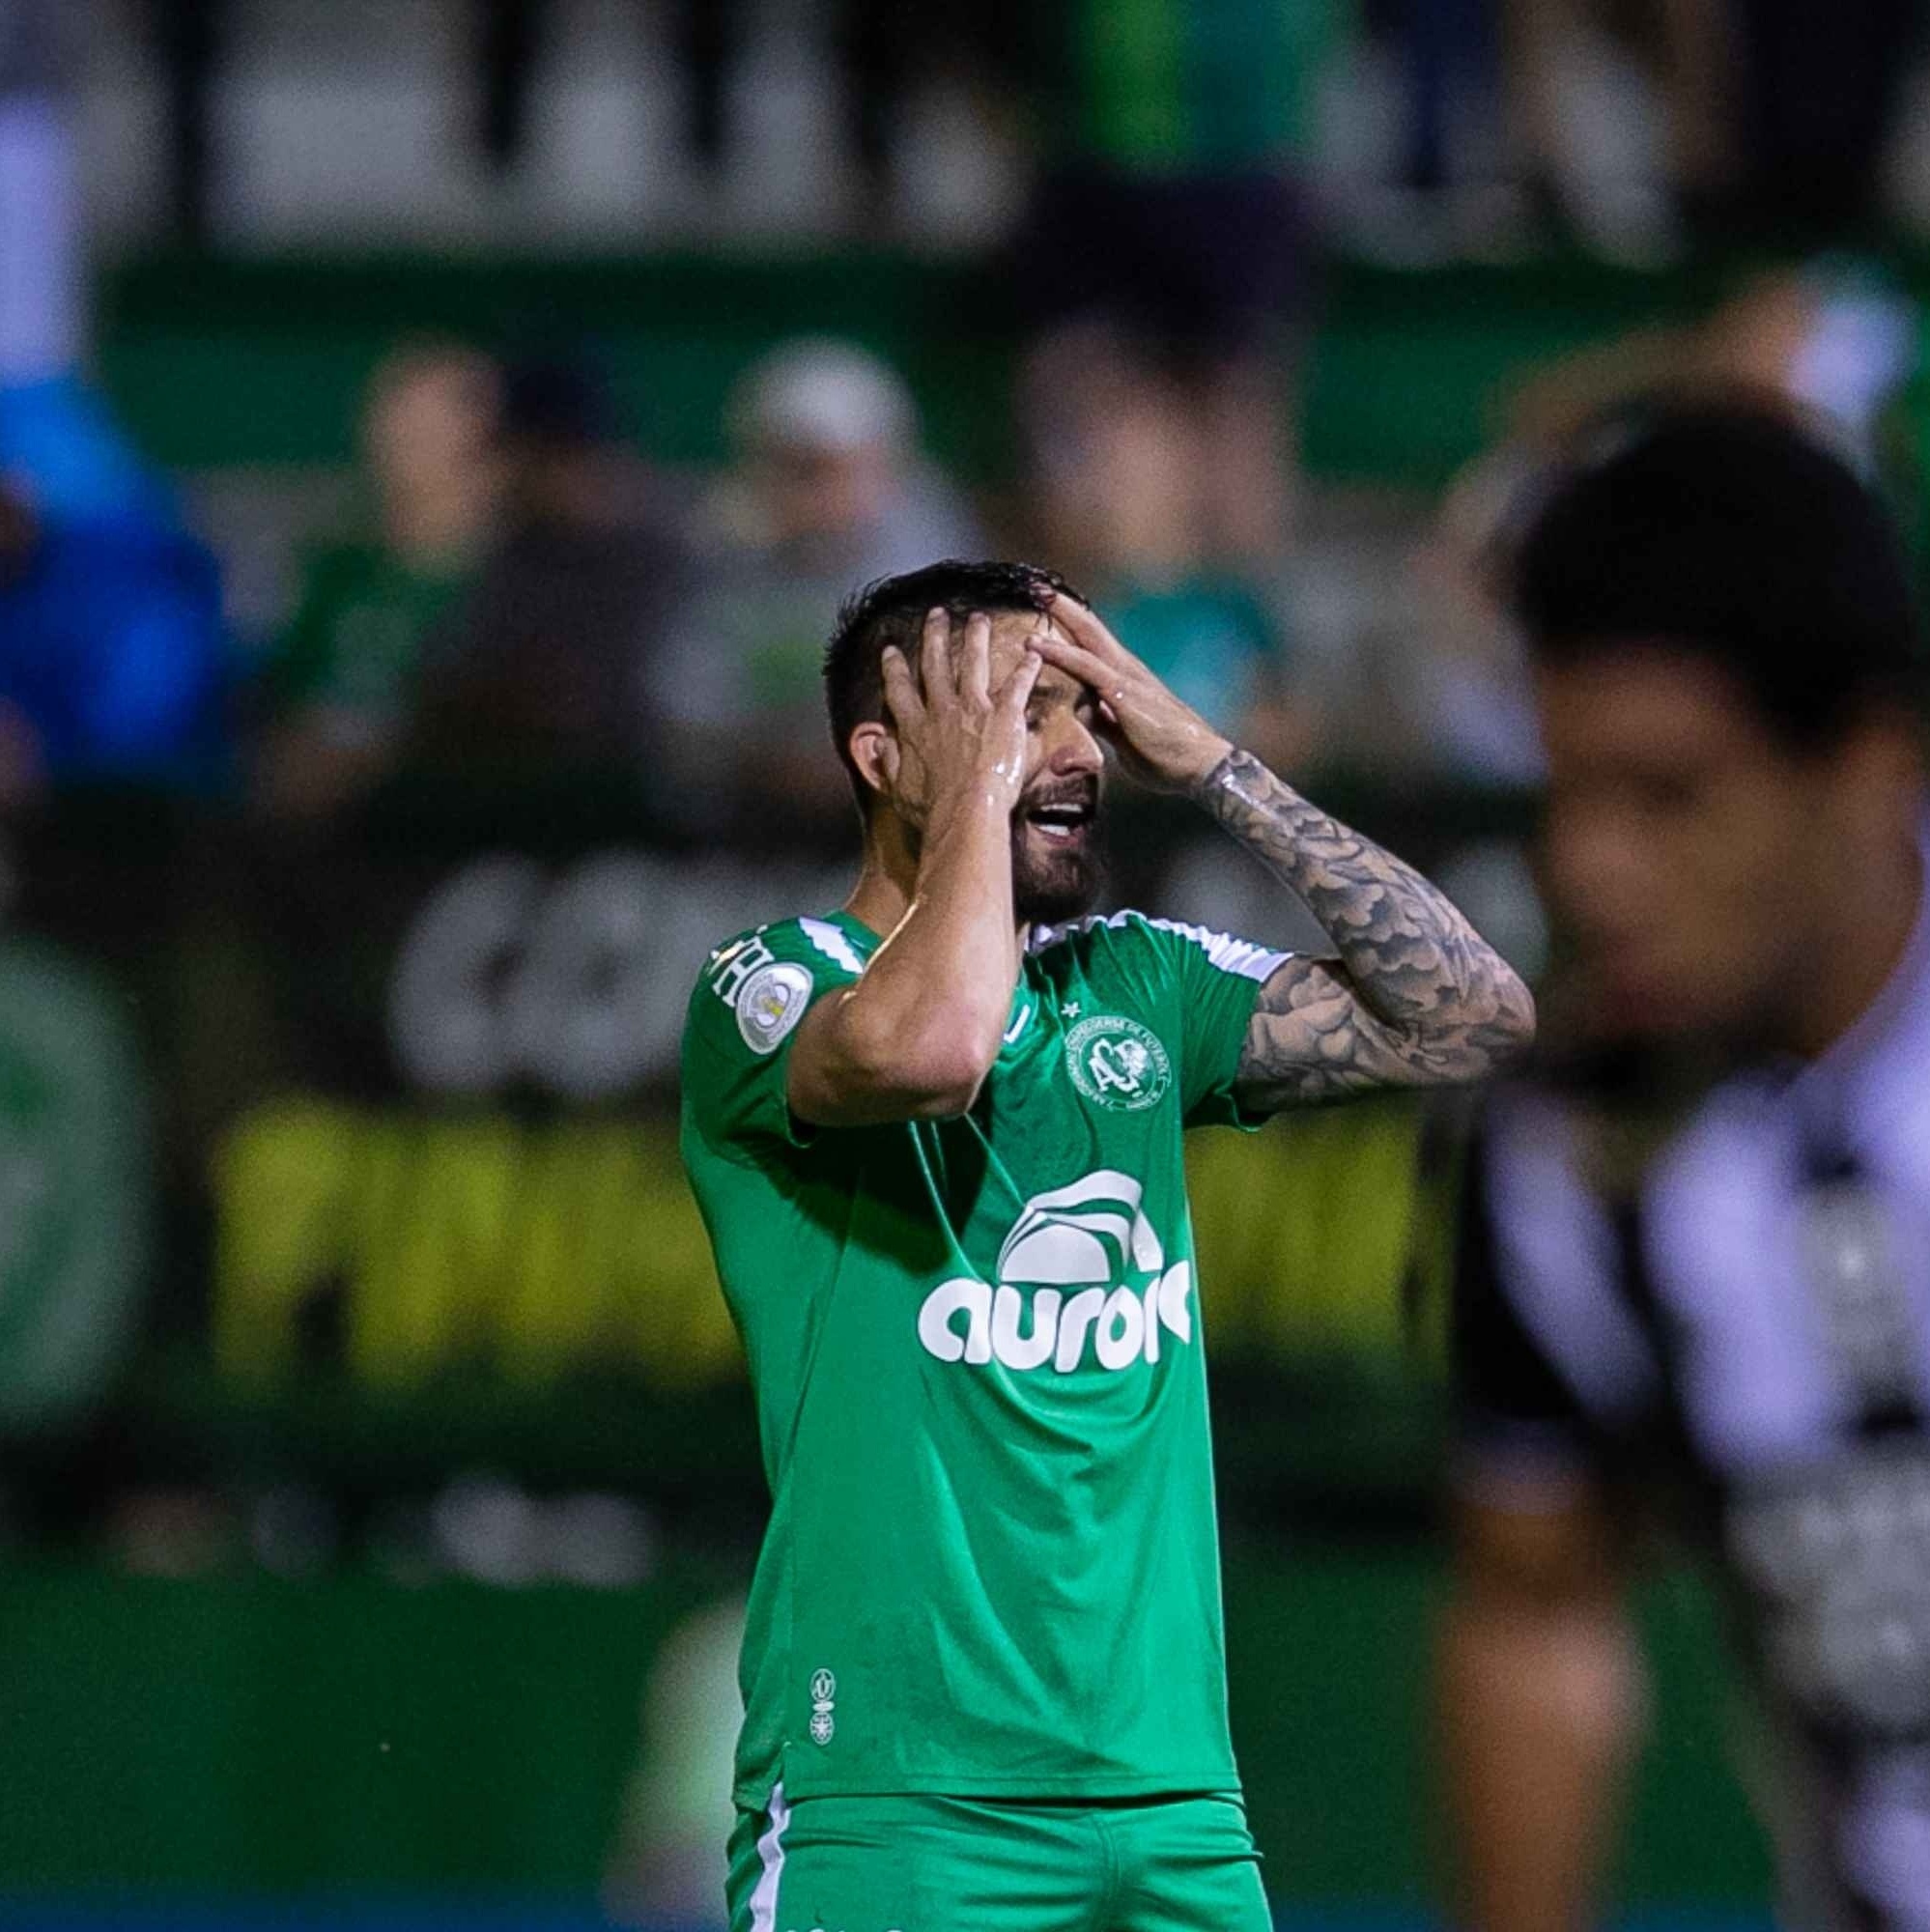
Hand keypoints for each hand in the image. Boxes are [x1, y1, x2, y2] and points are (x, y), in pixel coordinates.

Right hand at [880, 608, 1041, 818]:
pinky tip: (1033, 654)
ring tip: (978, 618)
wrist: (966, 812)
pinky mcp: (1003, 714)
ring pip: (972, 663)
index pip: (900, 690)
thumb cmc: (933, 809)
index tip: (891, 650)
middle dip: (935, 636)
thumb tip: (879, 743)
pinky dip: (1026, 669)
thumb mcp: (898, 789)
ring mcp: (973, 709)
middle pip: (935, 665)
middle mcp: (941, 711)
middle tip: (936, 614)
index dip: (894, 668)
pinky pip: (1017, 685)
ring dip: (975, 638)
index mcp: (914, 729)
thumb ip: (889, 762)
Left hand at [1034, 592, 1232, 792]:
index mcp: (1124, 679)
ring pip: (1088, 637)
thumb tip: (1081, 715)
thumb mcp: (1123, 738)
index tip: (1046, 603)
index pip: (1092, 643)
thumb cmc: (1167, 755)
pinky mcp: (1123, 694)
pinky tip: (1038, 645)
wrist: (1202, 767)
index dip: (1070, 622)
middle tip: (1036, 583)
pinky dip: (1061, 654)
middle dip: (1064, 605)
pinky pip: (1087, 667)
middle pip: (1090, 628)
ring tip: (1036, 592)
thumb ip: (1101, 722)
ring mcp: (1126, 678)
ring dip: (1061, 614)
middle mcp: (1125, 670)